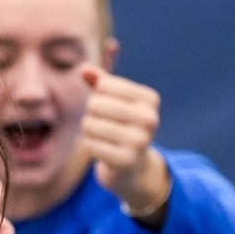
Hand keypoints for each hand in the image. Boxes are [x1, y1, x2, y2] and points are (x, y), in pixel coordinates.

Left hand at [80, 66, 169, 216]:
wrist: (132, 164)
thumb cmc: (120, 123)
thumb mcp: (114, 99)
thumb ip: (100, 82)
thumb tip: (84, 69)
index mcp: (150, 99)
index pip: (104, 85)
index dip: (97, 94)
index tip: (107, 105)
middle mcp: (150, 119)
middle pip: (95, 104)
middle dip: (91, 113)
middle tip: (101, 122)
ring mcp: (140, 141)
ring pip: (90, 124)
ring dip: (88, 130)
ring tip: (100, 135)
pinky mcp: (126, 161)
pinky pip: (91, 145)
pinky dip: (90, 145)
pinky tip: (101, 148)